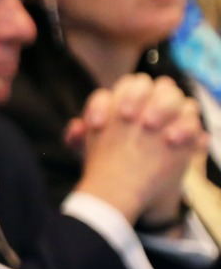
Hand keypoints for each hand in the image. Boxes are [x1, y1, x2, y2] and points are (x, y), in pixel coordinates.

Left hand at [69, 74, 205, 224]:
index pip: (110, 92)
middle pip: (143, 83)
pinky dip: (184, 125)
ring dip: (162, 105)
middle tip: (127, 117)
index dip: (101, 105)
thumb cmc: (113, 162)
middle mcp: (146, 101)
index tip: (95, 125)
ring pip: (171, 94)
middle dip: (135, 96)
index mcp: (119, 102)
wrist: (136, 185)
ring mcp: (169, 112)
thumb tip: (75, 129)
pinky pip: (192, 118)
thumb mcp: (92, 154)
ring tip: (149, 126)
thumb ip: (79, 140)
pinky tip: (171, 140)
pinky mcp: (188, 127)